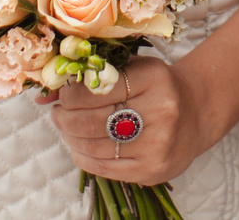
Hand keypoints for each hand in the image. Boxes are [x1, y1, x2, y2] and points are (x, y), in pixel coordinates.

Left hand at [47, 56, 201, 184]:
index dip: (69, 94)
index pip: (96, 88)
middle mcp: (160, 111)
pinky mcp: (151, 170)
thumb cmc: (157, 87)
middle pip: (90, 120)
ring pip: (92, 146)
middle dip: (64, 118)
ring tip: (66, 127)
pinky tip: (80, 145)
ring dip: (70, 137)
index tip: (62, 94)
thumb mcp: (132, 69)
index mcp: (154, 78)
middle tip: (58, 113)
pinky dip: (83, 156)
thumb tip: (43, 96)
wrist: (196, 113)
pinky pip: (103, 167)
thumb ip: (92, 76)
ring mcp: (157, 144)